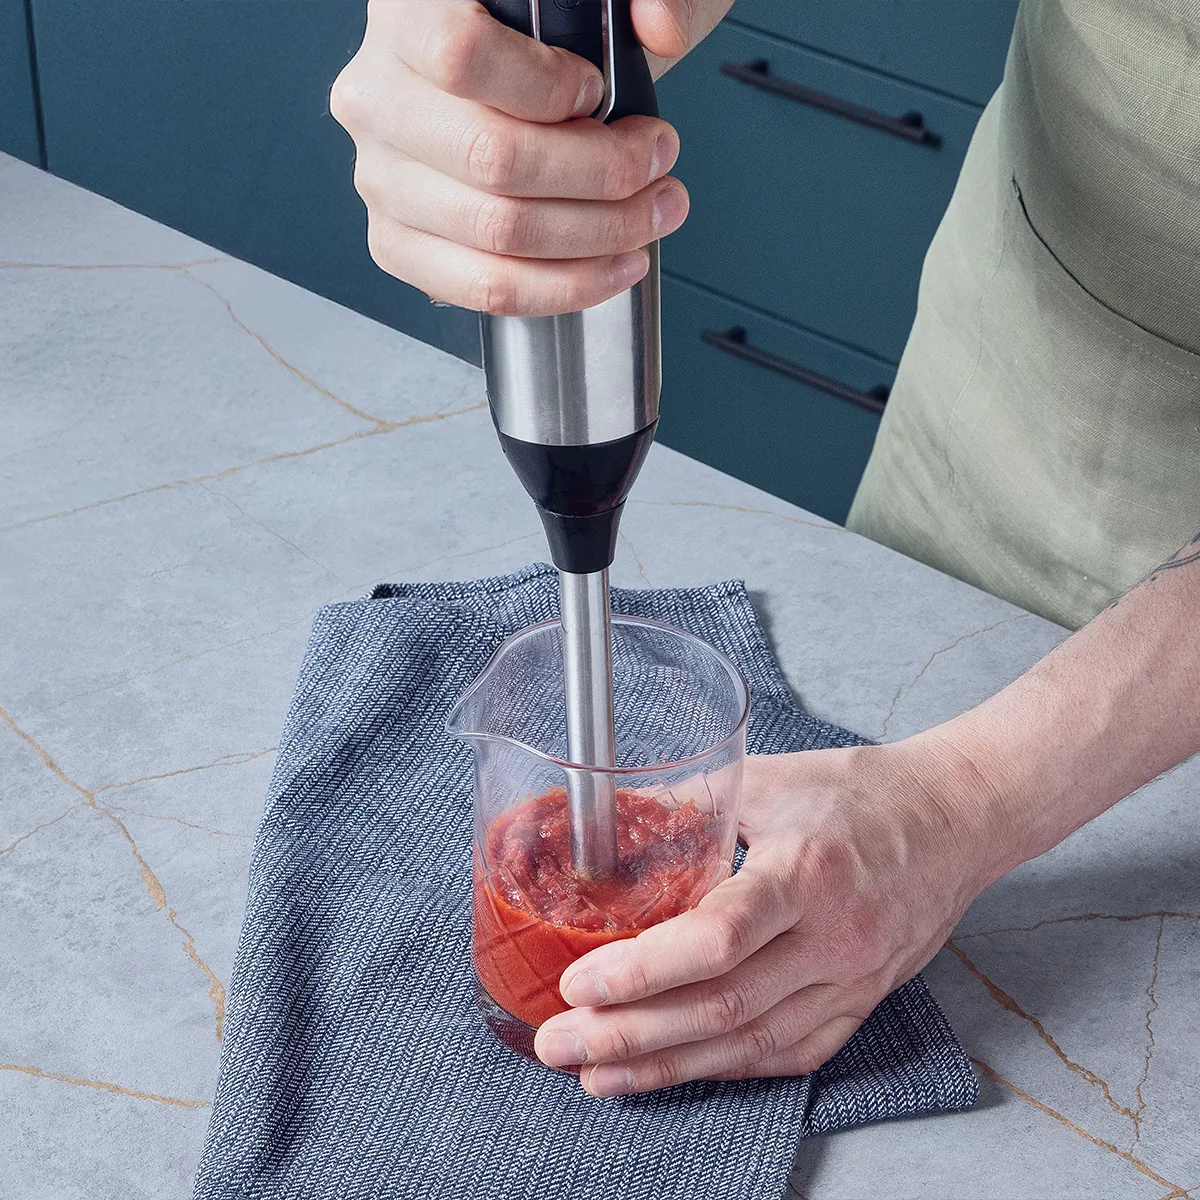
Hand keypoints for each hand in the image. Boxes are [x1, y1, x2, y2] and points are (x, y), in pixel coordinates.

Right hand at [330, 0, 712, 315]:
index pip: (461, 57)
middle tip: (657, 164)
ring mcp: (382, 178)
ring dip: (597, 235)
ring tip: (651, 215)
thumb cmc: (543, 39)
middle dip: (603, 173)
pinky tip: (611, 265)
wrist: (501, 86)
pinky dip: (562, 287)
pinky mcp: (399, 242)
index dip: (546, 87)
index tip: (599, 90)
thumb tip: (662, 27)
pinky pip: (483, 287)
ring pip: (496, 233)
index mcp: (408, 15)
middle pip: (492, 159)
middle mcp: (377, 98)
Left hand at [533, 737, 1002, 1094]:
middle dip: (628, 1034)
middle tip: (557, 1044)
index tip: (578, 982)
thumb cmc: (864, 792)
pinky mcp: (860, 1003)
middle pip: (721, 1006)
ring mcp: (852, 981)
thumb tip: (614, 821)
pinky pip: (787, 1053)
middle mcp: (831, 937)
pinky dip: (723, 1068)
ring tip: (595, 1073)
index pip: (717, 939)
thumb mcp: (772, 778)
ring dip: (664, 1066)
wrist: (957, 820)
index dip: (642, 971)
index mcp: (805, 871)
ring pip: (748, 1043)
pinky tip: (671, 1072)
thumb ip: (691, 802)